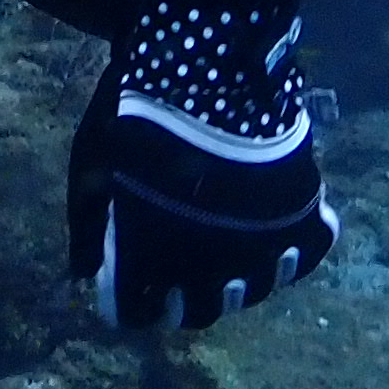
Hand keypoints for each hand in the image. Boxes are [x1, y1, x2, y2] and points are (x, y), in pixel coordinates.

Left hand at [68, 0, 339, 331]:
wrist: (204, 75)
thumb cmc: (135, 121)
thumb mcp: (89, 170)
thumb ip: (88, 228)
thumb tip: (84, 273)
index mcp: (152, 263)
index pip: (136, 313)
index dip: (128, 302)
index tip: (126, 286)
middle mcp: (209, 272)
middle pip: (196, 311)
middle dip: (178, 299)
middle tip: (172, 272)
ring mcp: (261, 250)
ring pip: (250, 291)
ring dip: (233, 279)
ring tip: (222, 251)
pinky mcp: (300, 219)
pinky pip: (304, 254)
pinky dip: (291, 251)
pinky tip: (275, 235)